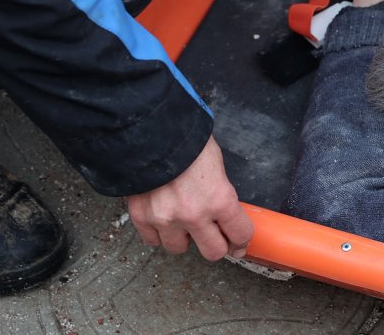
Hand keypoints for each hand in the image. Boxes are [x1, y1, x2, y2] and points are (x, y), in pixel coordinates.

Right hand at [125, 136, 252, 260]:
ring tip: (182, 221)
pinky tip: (162, 219)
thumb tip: (224, 211)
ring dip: (183, 238)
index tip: (238, 240)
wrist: (149, 131)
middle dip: (216, 244)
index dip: (241, 238)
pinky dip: (158, 233)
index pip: (240, 233)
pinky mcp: (142, 218)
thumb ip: (220, 191)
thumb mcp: (215, 162)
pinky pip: (153, 241)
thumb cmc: (184, 140)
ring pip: (179, 249)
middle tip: (214, 236)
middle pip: (213, 252)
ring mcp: (166, 220)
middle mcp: (194, 215)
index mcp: (219, 198)